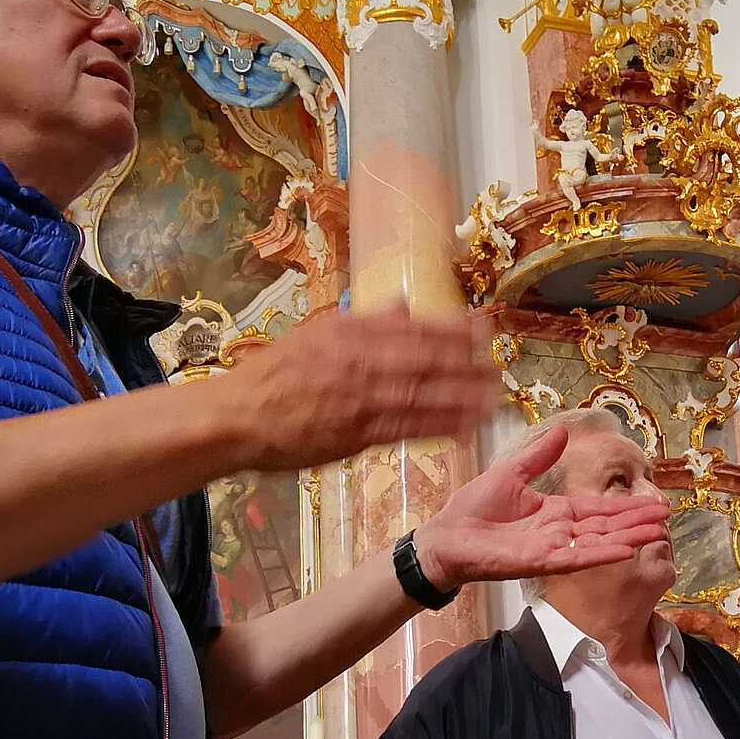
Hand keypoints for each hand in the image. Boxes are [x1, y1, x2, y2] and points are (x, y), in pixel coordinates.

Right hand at [218, 305, 498, 470]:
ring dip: (464, 396)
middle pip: (426, 358)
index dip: (455, 327)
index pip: (415, 326)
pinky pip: (407, 429)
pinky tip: (466, 427)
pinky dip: (440, 426)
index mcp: (351, 332)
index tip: (487, 325)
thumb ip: (365, 321)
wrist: (238, 415)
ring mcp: (360, 398)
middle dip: (468, 361)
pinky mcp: (357, 434)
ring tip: (496, 397)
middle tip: (501, 362)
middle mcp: (360, 360)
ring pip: (423, 394)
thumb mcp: (318, 332)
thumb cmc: (275, 375)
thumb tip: (404, 304)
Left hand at [413, 427, 671, 590]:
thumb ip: (539, 457)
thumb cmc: (473, 509)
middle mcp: (559, 532)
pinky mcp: (539, 562)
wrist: (445, 536)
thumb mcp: (511, 473)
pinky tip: (625, 551)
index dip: (626, 505)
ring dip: (627, 538)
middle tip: (667, 515)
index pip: (598, 508)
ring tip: (656, 532)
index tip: (653, 500)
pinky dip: (601, 554)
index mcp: (555, 511)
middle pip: (606, 526)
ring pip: (597, 543)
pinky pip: (575, 559)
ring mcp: (552, 549)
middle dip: (636, 521)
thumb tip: (563, 430)